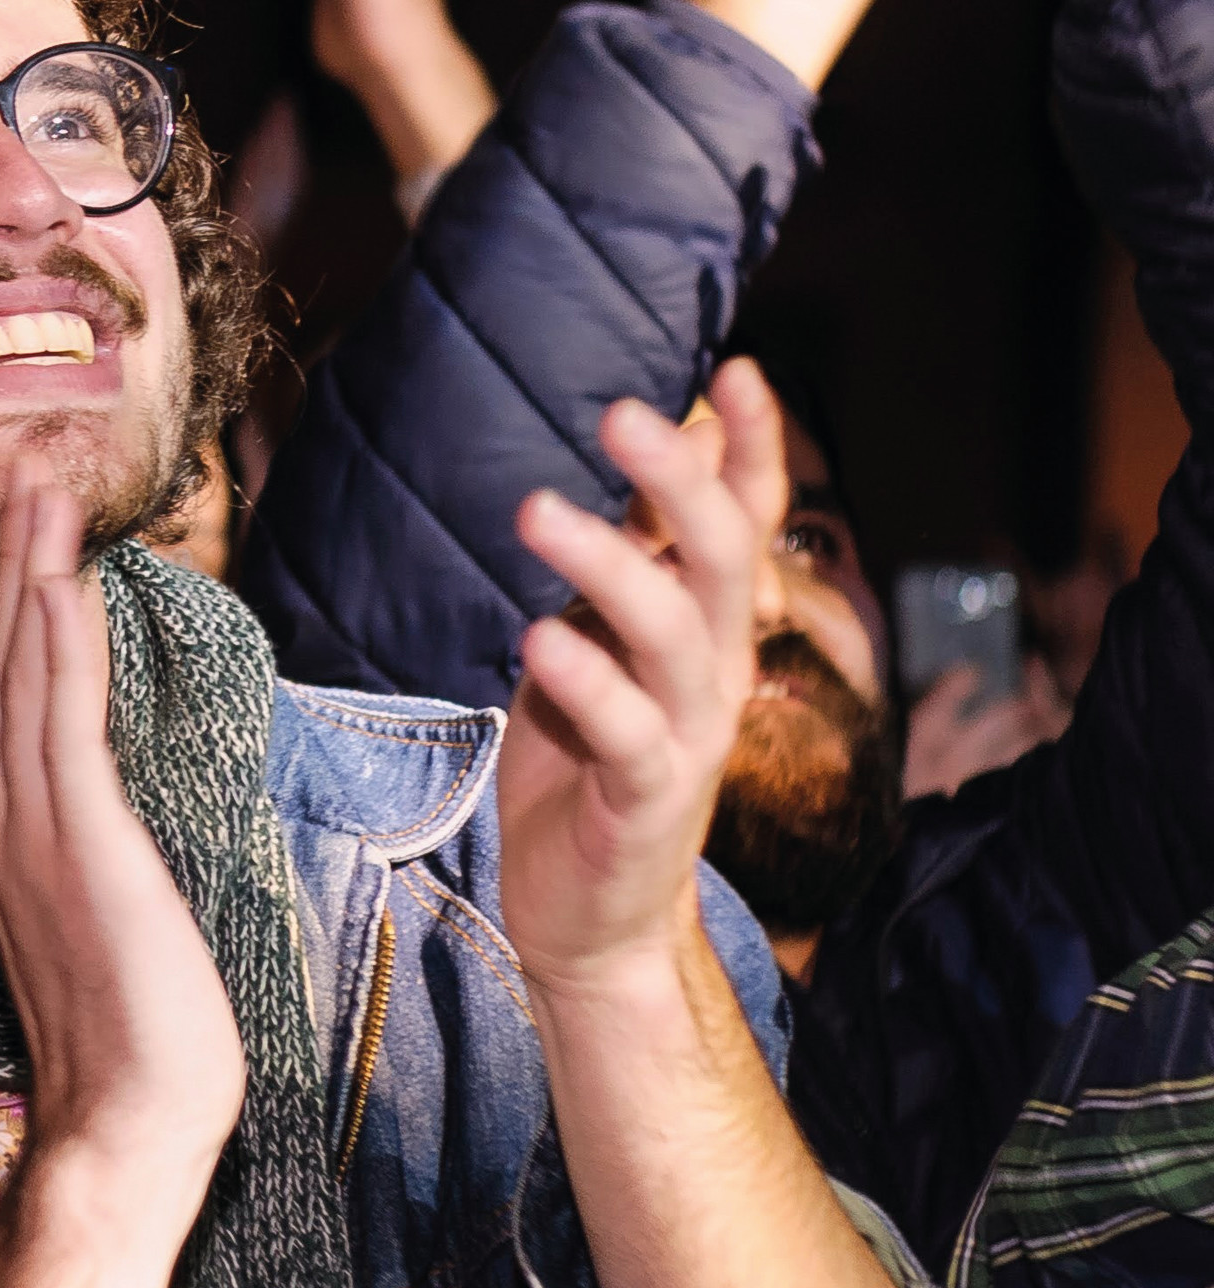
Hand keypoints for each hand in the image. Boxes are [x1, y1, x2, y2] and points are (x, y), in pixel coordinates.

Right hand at [0, 467, 245, 1201]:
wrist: (127, 1127)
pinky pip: (60, 718)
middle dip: (13, 565)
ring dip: (30, 575)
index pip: (6, 700)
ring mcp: (33, 829)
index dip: (14, 611)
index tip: (30, 538)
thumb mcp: (107, 930)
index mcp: (6, 839)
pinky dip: (54, 643)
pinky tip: (58, 583)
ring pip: (23, 673)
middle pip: (0, 665)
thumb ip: (94, 866)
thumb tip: (118, 834)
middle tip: (23, 475)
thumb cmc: (136, 1046)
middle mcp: (1, 821)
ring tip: (37, 493)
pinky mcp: (79, 842)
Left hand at [501, 362, 779, 1003]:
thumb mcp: (605, 640)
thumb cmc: (588, 761)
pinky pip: (625, 733)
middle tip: (623, 414)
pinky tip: (538, 638)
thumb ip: (636, 552)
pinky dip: (586, 682)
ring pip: (674, 635)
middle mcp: (716, 673)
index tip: (737, 371)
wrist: (590, 916)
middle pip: (724, 560)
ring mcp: (687, 739)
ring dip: (611, 565)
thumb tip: (668, 438)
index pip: (749, 523)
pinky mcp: (642, 800)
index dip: (751, 450)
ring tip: (537, 509)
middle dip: (683, 481)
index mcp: (707, 631)